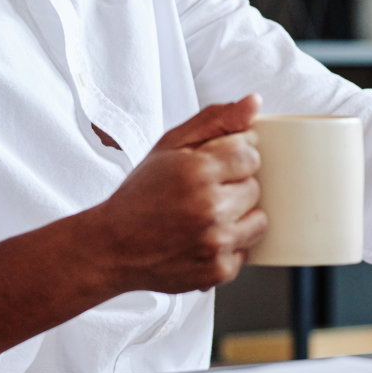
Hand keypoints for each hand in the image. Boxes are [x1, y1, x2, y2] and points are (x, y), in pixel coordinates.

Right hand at [89, 94, 265, 295]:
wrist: (112, 247)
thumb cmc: (141, 193)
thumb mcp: (170, 145)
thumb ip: (215, 120)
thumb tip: (254, 101)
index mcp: (199, 171)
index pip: (251, 155)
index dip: (234, 158)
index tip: (214, 166)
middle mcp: (210, 208)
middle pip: (255, 187)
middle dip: (235, 186)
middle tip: (204, 192)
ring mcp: (215, 242)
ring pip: (260, 221)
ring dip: (240, 216)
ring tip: (208, 215)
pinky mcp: (217, 270)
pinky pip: (247, 250)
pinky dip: (230, 245)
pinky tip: (204, 238)